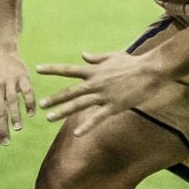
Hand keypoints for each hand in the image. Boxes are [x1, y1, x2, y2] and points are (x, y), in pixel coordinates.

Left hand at [0, 47, 36, 145]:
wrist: (0, 50)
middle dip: (3, 128)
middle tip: (7, 141)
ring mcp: (9, 81)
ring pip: (12, 101)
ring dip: (15, 116)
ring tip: (18, 128)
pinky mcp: (22, 76)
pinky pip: (27, 91)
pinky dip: (30, 103)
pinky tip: (31, 113)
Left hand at [36, 50, 168, 135]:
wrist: (150, 71)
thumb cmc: (133, 63)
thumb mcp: (112, 56)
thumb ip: (96, 57)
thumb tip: (82, 54)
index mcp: (93, 71)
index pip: (68, 70)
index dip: (52, 69)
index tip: (38, 69)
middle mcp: (95, 83)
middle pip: (70, 92)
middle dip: (54, 98)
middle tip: (40, 104)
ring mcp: (103, 96)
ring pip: (78, 105)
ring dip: (63, 111)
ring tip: (49, 118)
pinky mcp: (113, 106)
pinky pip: (97, 118)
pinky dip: (86, 126)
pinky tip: (76, 134)